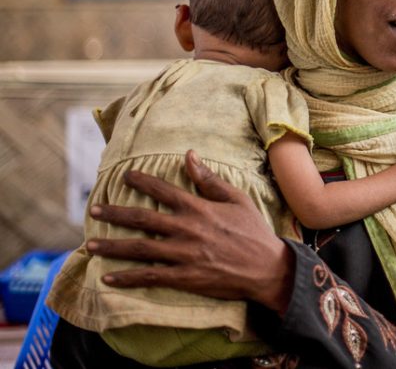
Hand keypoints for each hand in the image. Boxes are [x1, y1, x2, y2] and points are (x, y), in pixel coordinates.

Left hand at [86, 150, 294, 313]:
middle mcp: (187, 229)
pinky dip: (127, 277)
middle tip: (93, 209)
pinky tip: (108, 278)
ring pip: (140, 248)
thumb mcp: (237, 199)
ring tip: (90, 245)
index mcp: (199, 208)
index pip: (164, 191)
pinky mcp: (185, 277)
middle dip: (115, 213)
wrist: (267, 268)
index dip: (142, 182)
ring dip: (112, 246)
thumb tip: (189, 155)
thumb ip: (209, 180)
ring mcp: (184, 255)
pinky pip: (150, 276)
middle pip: (143, 219)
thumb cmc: (253, 231)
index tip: (125, 175)